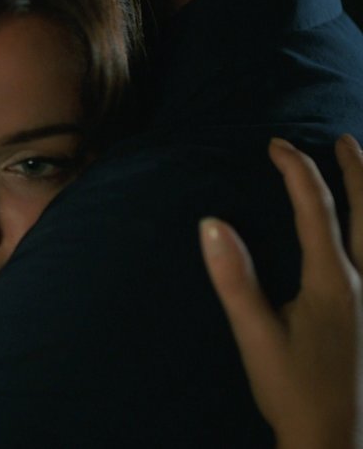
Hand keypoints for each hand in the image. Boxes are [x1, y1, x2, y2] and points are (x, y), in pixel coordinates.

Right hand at [199, 136, 362, 448]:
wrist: (333, 436)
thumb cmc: (291, 387)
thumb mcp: (255, 335)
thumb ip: (235, 278)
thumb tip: (212, 223)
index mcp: (334, 281)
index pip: (317, 211)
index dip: (297, 172)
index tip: (276, 145)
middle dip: (356, 171)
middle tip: (342, 141)